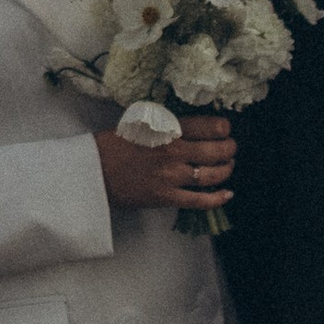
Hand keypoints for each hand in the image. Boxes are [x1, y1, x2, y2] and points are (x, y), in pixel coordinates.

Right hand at [96, 118, 234, 211]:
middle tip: (231, 147)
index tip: (225, 128)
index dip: (224, 128)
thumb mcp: (140, 122)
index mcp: (167, 129)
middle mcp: (174, 152)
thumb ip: (166, 123)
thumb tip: (190, 124)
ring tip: (228, 165)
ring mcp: (172, 177)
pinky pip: (200, 200)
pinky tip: (227, 194)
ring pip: (213, 174)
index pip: (209, 126)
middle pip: (217, 150)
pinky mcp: (166, 198)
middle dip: (230, 148)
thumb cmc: (113, 144)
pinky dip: (217, 198)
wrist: (93, 172)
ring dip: (226, 169)